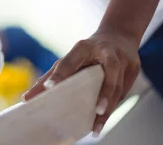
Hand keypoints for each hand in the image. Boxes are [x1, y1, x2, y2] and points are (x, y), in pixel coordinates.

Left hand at [22, 31, 140, 136]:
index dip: (61, 73)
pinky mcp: (134, 68)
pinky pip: (124, 91)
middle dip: (105, 91)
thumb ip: (54, 74)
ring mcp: (123, 58)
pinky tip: (103, 120)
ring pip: (119, 85)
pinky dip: (114, 106)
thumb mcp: (73, 55)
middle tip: (97, 111)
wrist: (119, 35)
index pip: (72, 59)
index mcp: (85, 45)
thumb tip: (27, 97)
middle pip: (109, 71)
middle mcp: (106, 50)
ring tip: (96, 127)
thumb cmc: (90, 49)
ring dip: (110, 106)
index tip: (49, 88)